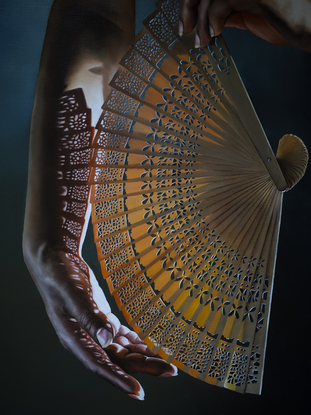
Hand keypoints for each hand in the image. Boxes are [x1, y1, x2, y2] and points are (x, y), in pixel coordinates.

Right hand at [26, 248, 176, 399]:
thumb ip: (90, 317)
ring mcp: (94, 330)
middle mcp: (86, 339)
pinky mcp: (100, 319)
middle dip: (143, 366)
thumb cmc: (60, 275)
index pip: (100, 364)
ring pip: (121, 350)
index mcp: (75, 338)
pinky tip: (147, 346)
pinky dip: (135, 342)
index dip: (119, 378)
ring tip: (165, 361)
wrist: (55, 259)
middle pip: (117, 359)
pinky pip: (120, 337)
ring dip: (142, 356)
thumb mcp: (73, 294)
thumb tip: (107, 340)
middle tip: (169, 370)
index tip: (138, 391)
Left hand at [179, 0, 310, 49]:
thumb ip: (228, 8)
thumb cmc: (283, 20)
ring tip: (203, 40)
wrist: (307, 26)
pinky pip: (223, 1)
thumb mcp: (247, 11)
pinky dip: (215, 19)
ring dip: (202, 21)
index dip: (192, 2)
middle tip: (186, 30)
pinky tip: (218, 32)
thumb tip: (206, 16)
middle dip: (190, 7)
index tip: (186, 22)